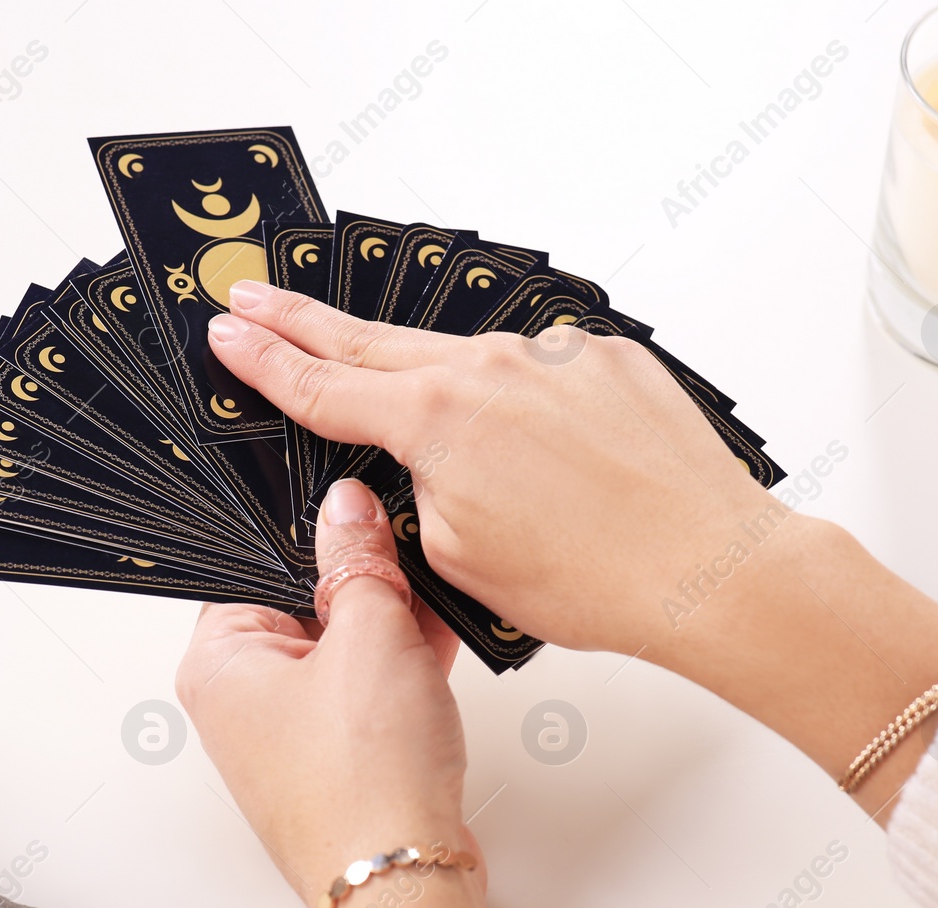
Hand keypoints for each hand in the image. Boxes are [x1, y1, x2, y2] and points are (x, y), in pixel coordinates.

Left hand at [176, 478, 531, 907]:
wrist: (403, 879)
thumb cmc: (364, 779)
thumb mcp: (370, 632)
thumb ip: (360, 559)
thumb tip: (348, 507)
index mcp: (218, 663)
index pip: (256, 564)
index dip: (316, 535)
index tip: (362, 515)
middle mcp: (242, 701)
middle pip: (303, 604)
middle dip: (362, 581)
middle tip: (404, 559)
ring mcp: (290, 736)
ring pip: (343, 649)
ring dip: (391, 625)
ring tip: (431, 604)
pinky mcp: (338, 761)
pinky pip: (367, 692)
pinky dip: (403, 667)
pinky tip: (442, 641)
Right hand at [207, 279, 774, 655]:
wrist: (708, 567)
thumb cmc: (595, 580)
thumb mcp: (460, 558)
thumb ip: (416, 494)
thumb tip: (416, 464)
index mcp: (437, 420)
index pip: (324, 386)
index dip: (266, 361)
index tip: (229, 332)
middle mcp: (488, 368)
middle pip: (373, 342)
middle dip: (305, 321)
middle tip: (257, 296)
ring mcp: (551, 354)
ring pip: (463, 358)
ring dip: (431, 378)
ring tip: (426, 417)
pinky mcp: (606, 358)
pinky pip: (538, 369)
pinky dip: (524, 402)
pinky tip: (544, 449)